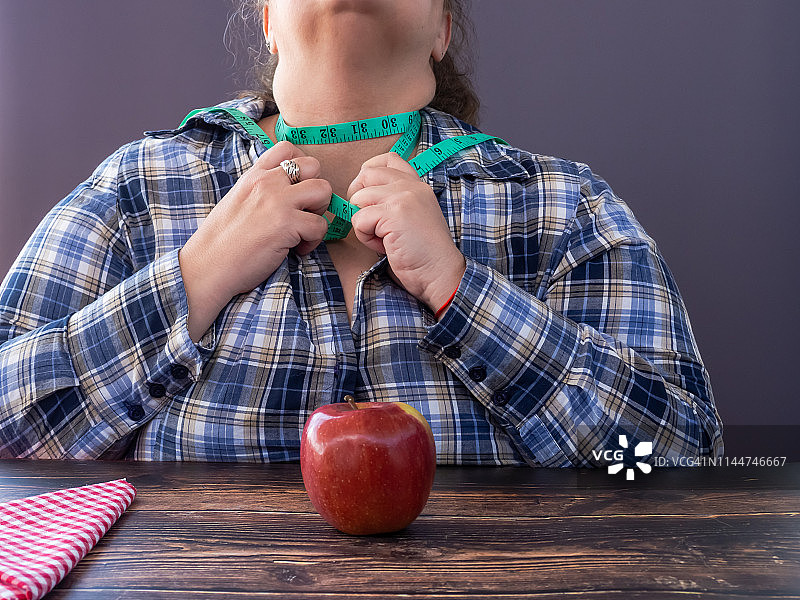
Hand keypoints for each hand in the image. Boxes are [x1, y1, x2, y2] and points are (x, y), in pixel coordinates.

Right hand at [180, 141, 330, 340]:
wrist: (207, 266)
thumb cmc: (221, 241)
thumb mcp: (238, 201)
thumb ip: (261, 191)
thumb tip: (285, 194)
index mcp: (254, 175)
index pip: (288, 148)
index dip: (302, 167)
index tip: (298, 189)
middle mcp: (267, 182)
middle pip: (314, 166)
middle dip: (315, 190)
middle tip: (303, 213)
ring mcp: (278, 201)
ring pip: (324, 190)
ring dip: (320, 212)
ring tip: (303, 229)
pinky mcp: (287, 225)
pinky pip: (320, 226)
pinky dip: (314, 241)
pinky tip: (297, 250)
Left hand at [347, 152, 465, 311]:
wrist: (441, 273)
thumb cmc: (423, 252)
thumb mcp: (412, 216)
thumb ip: (394, 200)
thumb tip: (359, 196)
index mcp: (417, 184)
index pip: (387, 159)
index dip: (369, 174)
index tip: (370, 198)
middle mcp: (411, 186)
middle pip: (365, 175)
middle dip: (359, 199)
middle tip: (372, 222)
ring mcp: (403, 197)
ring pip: (358, 199)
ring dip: (363, 223)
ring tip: (383, 238)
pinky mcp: (394, 214)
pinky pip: (359, 219)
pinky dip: (366, 237)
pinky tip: (385, 246)